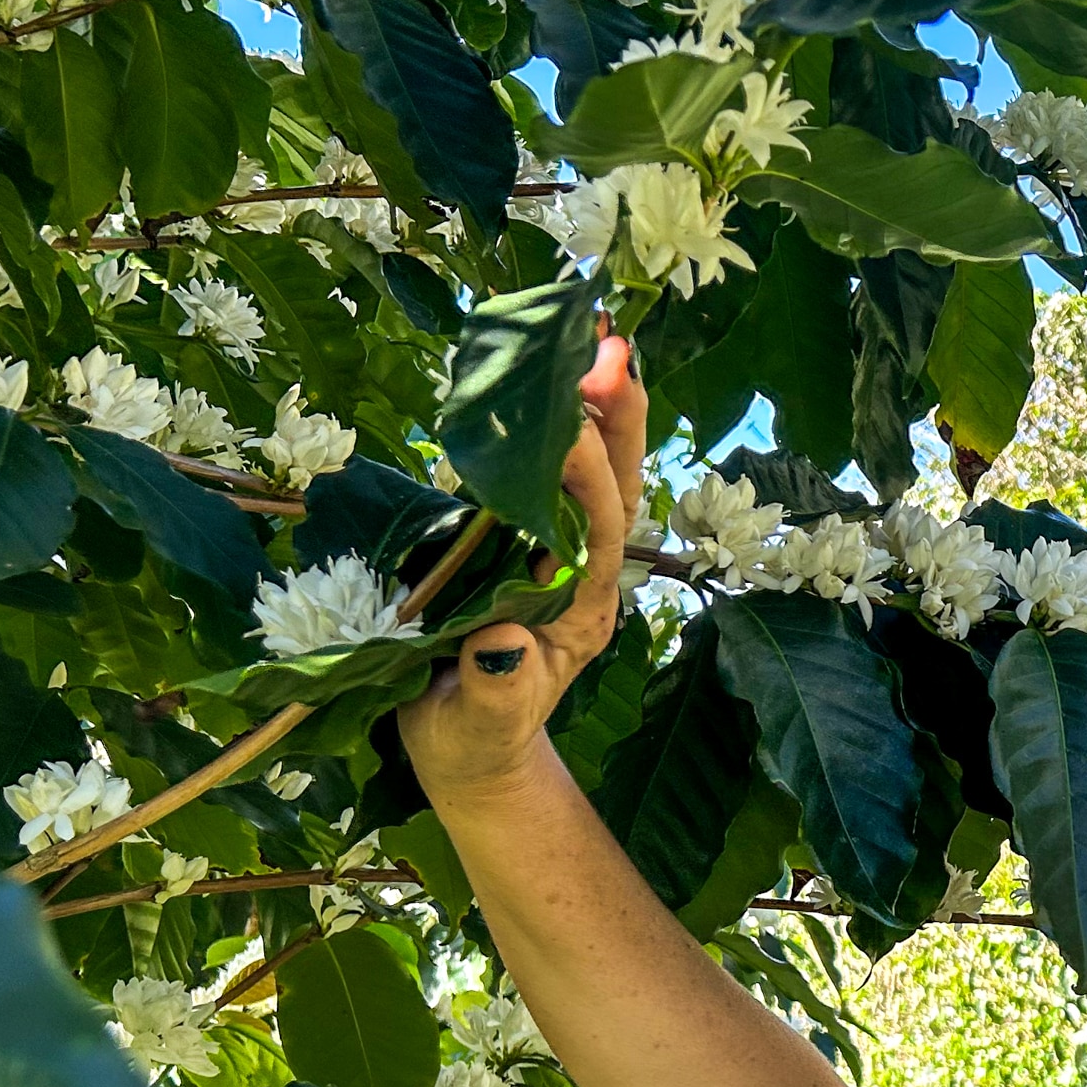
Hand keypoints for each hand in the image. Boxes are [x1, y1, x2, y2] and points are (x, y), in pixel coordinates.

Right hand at [397, 331, 648, 805]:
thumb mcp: (480, 727)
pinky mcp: (514, 543)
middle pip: (615, 485)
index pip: (601, 532)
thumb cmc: (475, 742)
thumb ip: (497, 691)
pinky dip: (534, 424)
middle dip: (616, 417)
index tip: (568, 425)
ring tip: (587, 335)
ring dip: (586, 405)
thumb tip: (504, 646)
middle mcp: (579, 571)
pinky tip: (528, 375)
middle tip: (613, 344)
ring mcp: (550, 553)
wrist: (469, 752)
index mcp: (583, 609)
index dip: (589, 480)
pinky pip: (534, 475)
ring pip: (583, 471)